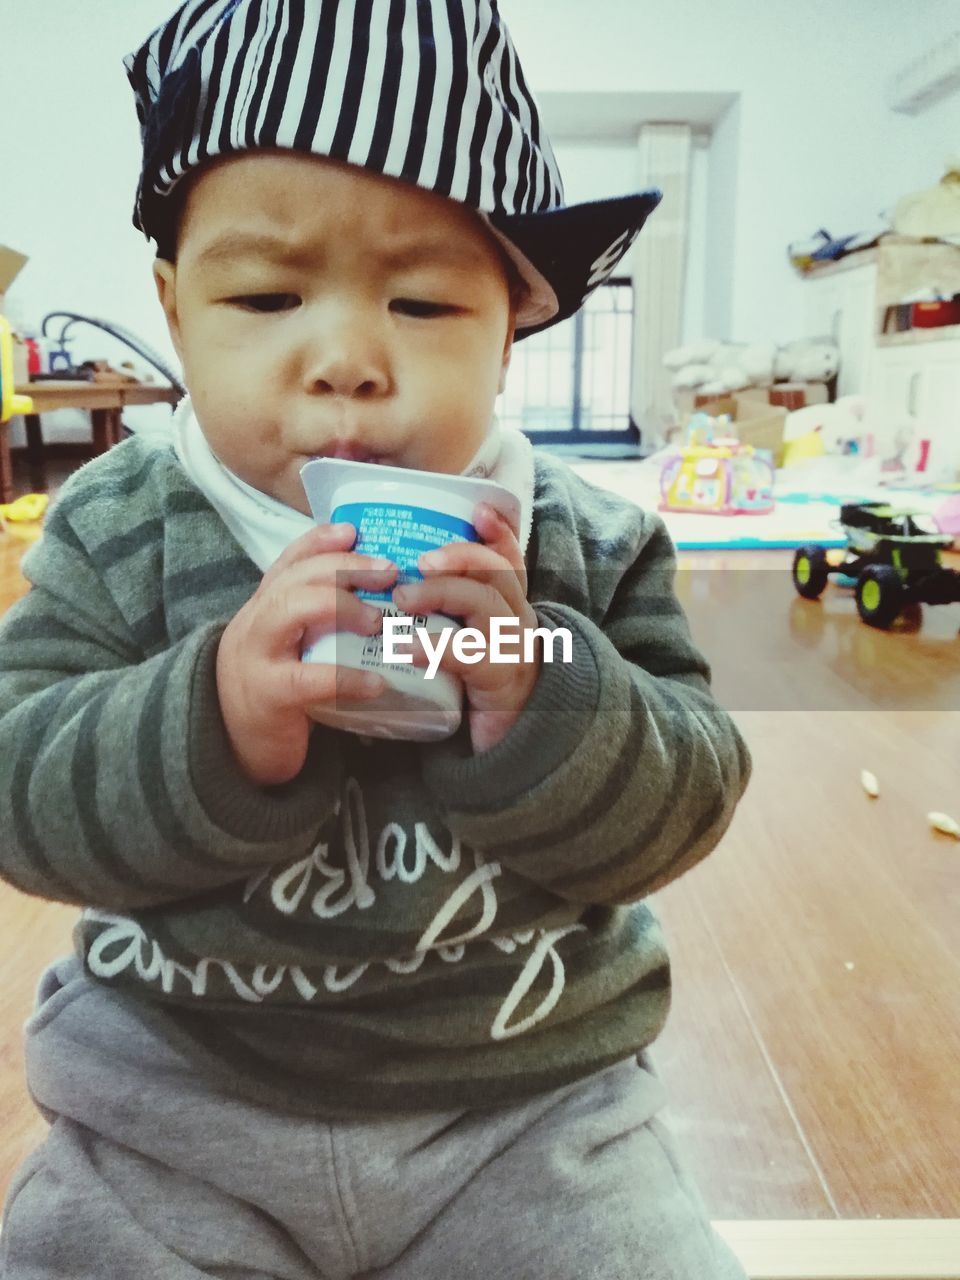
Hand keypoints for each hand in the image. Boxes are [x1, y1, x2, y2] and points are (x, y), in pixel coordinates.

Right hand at [216, 522, 397, 785]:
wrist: (229, 747)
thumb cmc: (271, 692)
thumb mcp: (287, 647)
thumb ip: (314, 622)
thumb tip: (372, 597)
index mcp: (264, 609)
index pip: (287, 562)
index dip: (318, 541)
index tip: (354, 529)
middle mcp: (256, 624)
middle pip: (293, 578)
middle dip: (342, 567)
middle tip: (388, 573)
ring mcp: (257, 659)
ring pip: (289, 611)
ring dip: (339, 606)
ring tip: (378, 620)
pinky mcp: (268, 698)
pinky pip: (307, 680)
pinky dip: (346, 677)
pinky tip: (377, 682)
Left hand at [392, 503, 539, 753]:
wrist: (503, 736)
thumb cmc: (472, 676)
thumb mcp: (463, 631)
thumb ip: (442, 603)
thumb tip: (388, 571)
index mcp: (506, 600)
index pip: (509, 554)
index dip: (498, 529)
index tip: (477, 509)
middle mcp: (515, 616)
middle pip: (498, 571)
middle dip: (461, 556)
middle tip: (422, 560)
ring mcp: (510, 646)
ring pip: (484, 604)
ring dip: (442, 593)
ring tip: (403, 598)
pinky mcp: (498, 680)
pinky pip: (470, 655)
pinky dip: (436, 647)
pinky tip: (408, 647)